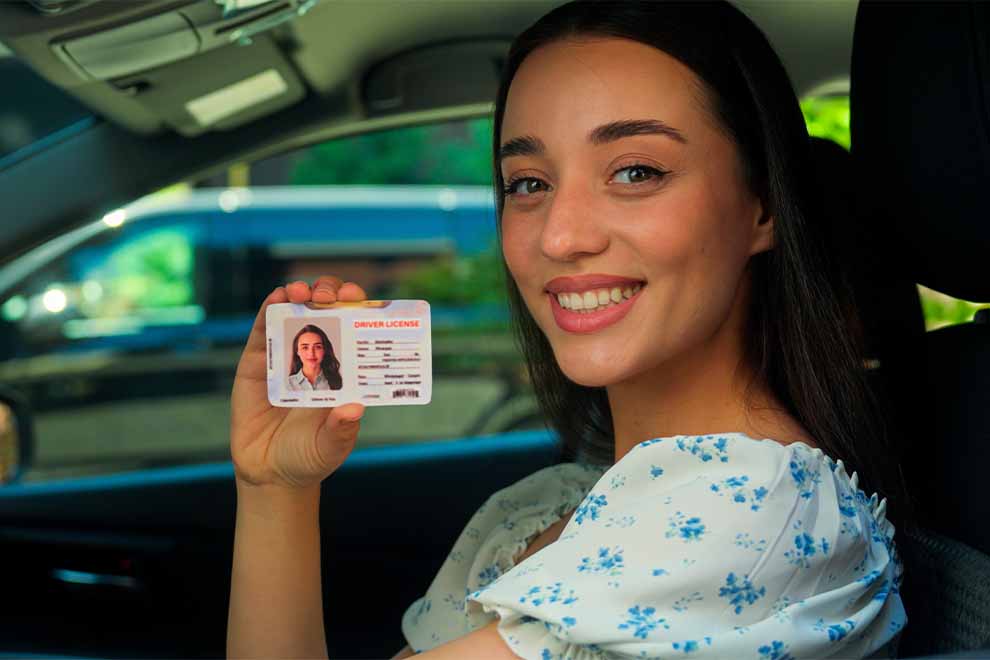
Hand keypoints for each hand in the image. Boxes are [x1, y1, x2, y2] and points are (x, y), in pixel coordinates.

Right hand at [230, 276, 367, 489]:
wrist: (270, 472)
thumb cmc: (310, 456)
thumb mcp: (331, 446)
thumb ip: (341, 430)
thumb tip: (355, 408)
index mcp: (343, 368)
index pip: (355, 327)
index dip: (359, 308)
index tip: (361, 301)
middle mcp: (317, 355)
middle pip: (328, 309)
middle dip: (332, 293)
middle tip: (332, 296)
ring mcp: (286, 354)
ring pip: (295, 311)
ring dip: (301, 292)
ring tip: (302, 291)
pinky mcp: (257, 362)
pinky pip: (262, 329)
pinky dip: (269, 309)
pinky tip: (277, 298)